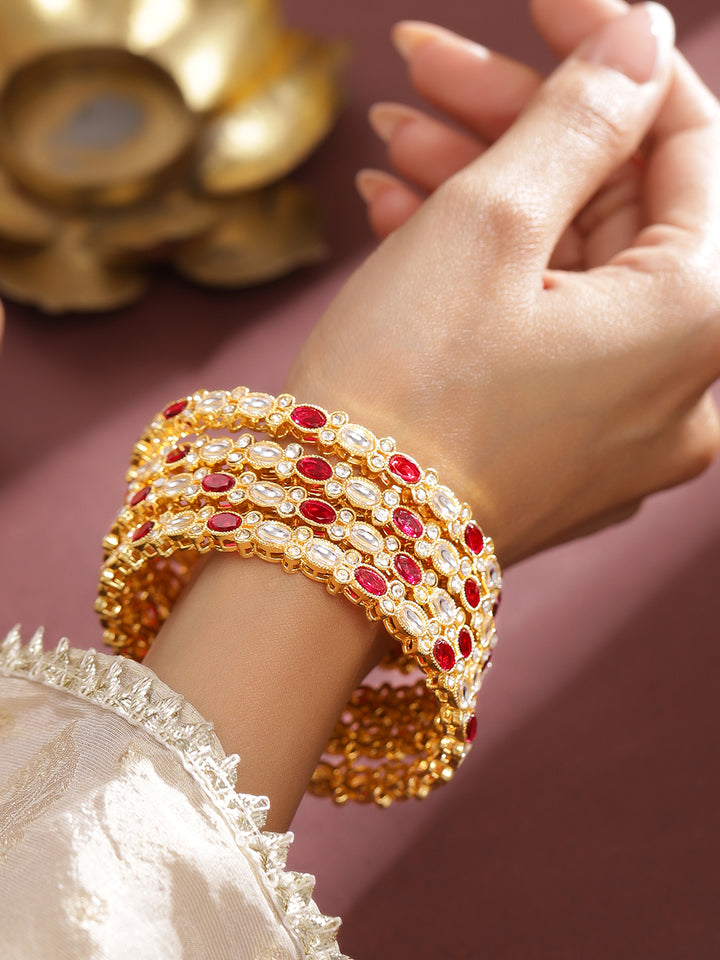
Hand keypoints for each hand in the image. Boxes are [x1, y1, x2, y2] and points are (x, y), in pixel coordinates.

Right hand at [286, 0, 719, 564]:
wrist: (329, 547)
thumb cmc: (403, 391)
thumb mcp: (485, 222)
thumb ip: (580, 117)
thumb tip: (638, 41)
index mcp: (701, 320)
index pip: (687, 139)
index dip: (609, 53)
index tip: (535, 5)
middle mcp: (686, 386)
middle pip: (616, 207)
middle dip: (517, 127)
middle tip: (419, 73)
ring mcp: (625, 428)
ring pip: (570, 269)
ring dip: (485, 195)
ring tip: (390, 145)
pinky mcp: (565, 451)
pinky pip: (544, 334)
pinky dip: (485, 276)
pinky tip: (403, 222)